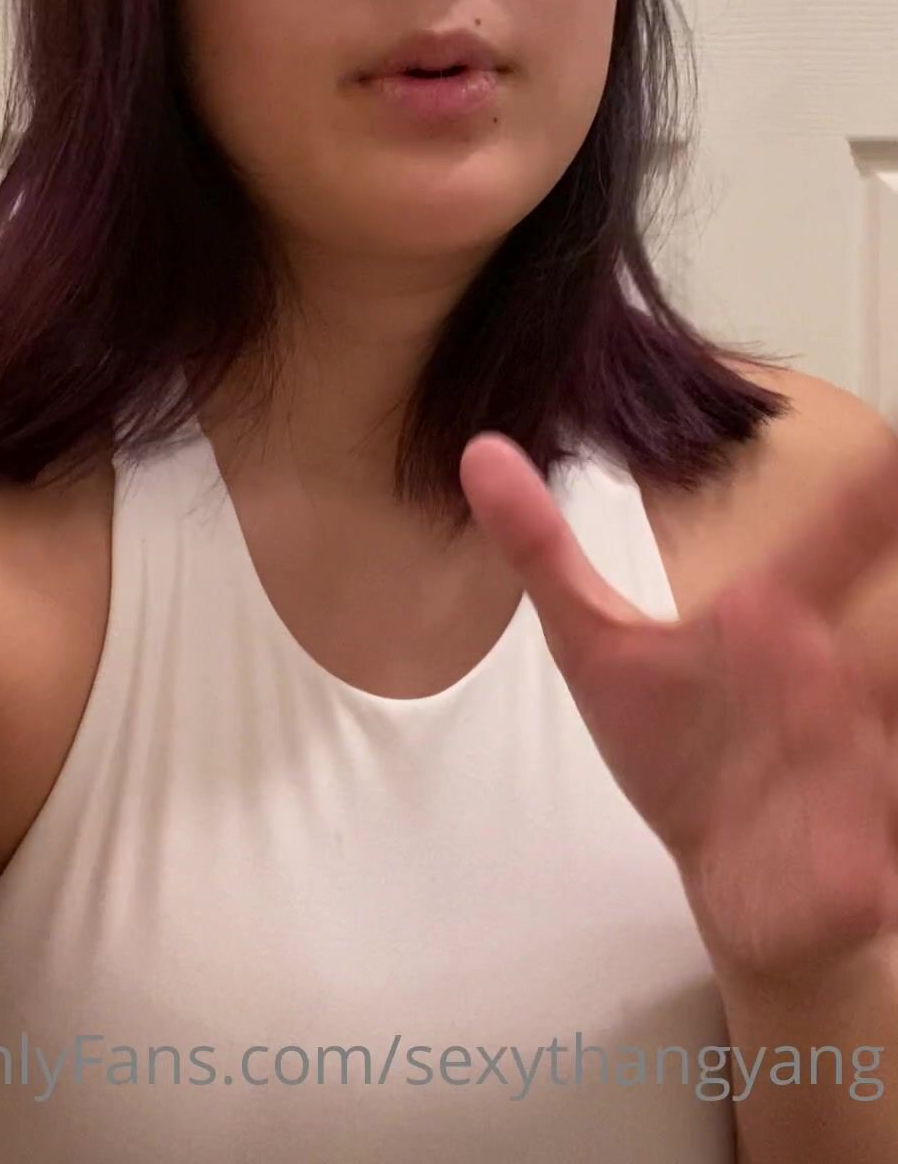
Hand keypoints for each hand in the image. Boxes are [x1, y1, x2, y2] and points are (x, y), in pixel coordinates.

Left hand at [459, 420, 897, 985]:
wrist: (737, 885)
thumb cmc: (680, 751)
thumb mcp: (598, 647)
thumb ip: (543, 549)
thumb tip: (479, 449)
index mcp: (775, 618)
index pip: (834, 539)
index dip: (872, 494)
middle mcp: (835, 676)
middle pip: (887, 631)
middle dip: (896, 562)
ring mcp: (863, 756)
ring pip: (894, 709)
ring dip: (885, 742)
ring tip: (879, 744)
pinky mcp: (874, 843)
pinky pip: (894, 831)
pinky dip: (887, 850)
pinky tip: (881, 869)